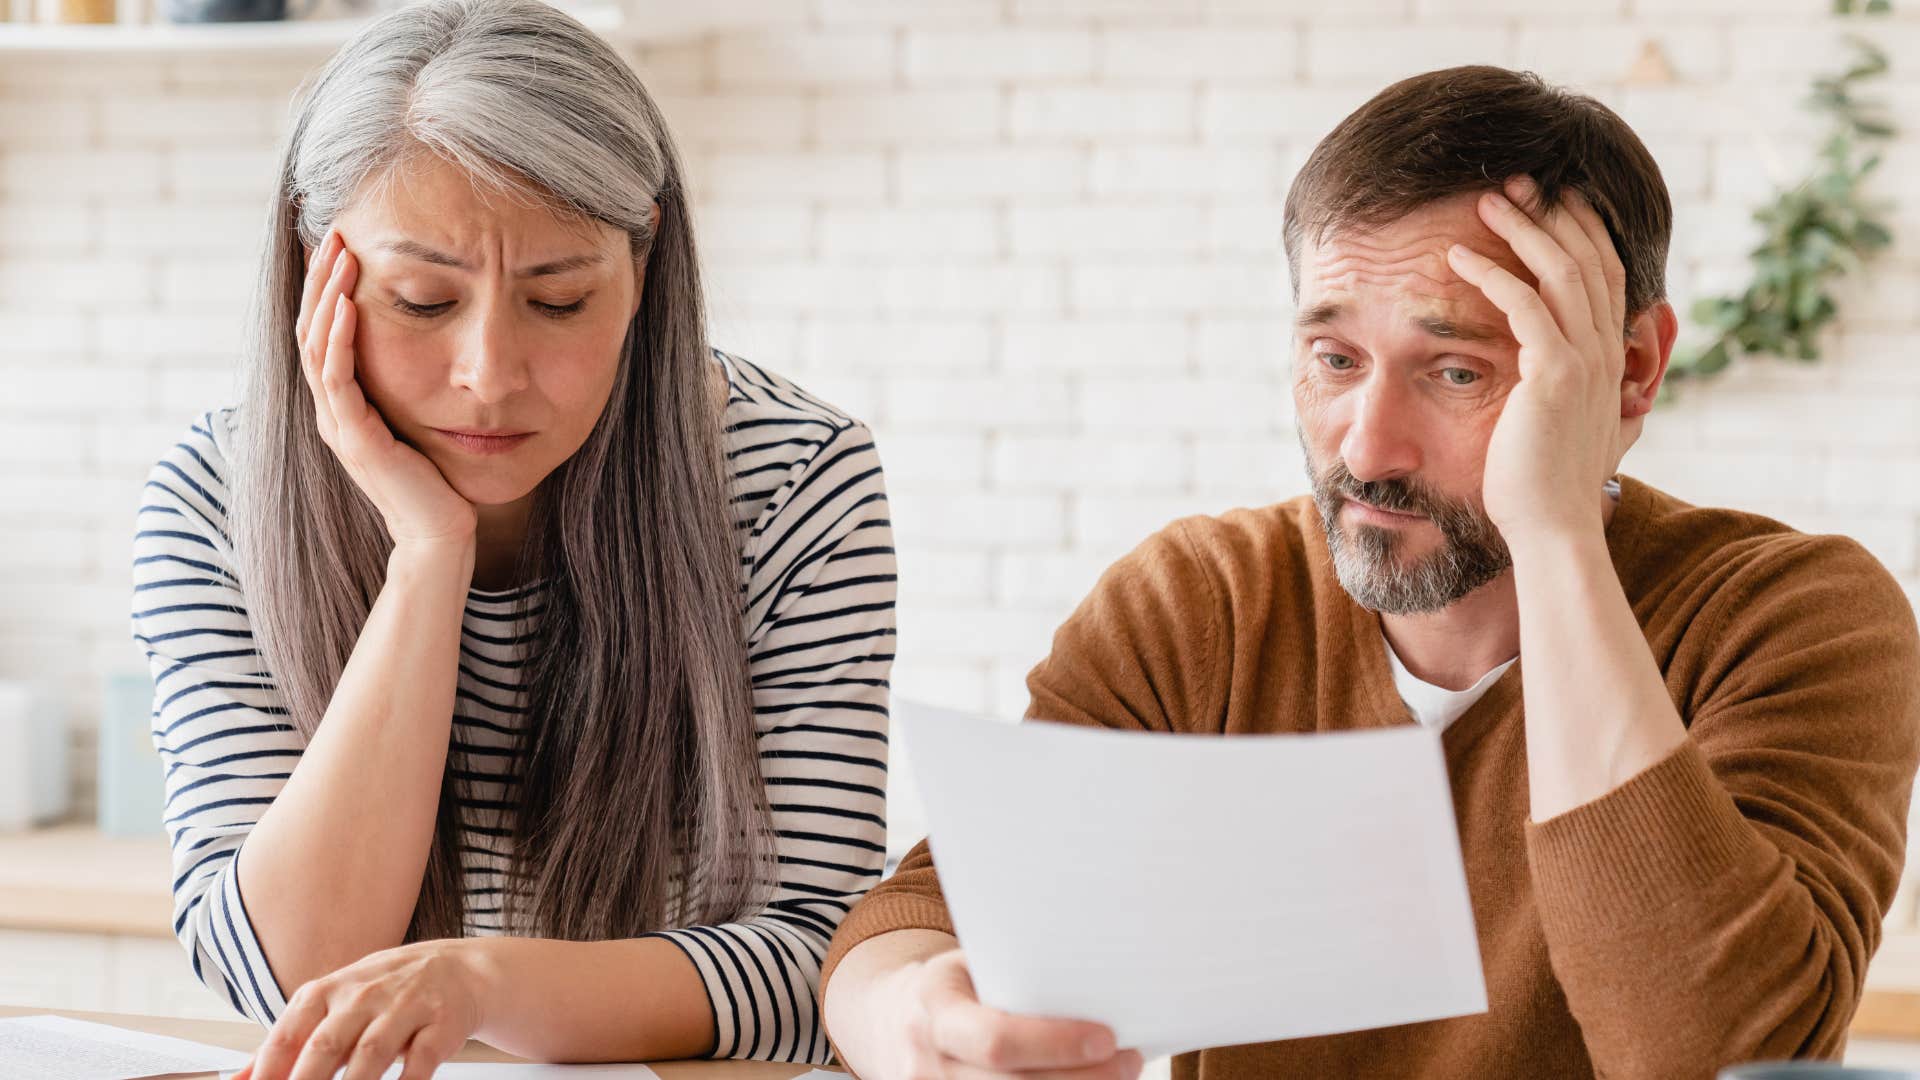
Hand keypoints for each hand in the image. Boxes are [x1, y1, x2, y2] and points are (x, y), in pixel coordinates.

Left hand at [237, 940, 486, 1079]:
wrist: (458, 970)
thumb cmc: (384, 994)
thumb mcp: (333, 1006)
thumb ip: (288, 1043)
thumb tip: (237, 1079)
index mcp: (328, 992)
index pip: (288, 1034)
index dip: (269, 1072)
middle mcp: (364, 996)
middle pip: (325, 1046)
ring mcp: (405, 1008)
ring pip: (371, 1054)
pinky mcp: (441, 1024)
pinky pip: (420, 1061)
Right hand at [299, 229, 477, 546]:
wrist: (441, 534)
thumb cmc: (438, 480)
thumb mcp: (420, 420)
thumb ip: (409, 389)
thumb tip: (431, 345)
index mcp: (343, 406)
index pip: (322, 334)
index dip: (325, 289)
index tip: (340, 246)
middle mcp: (332, 412)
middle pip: (310, 330)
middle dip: (320, 280)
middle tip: (334, 232)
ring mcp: (338, 425)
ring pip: (316, 346)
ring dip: (325, 296)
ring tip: (338, 254)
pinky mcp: (355, 438)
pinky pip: (336, 378)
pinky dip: (339, 337)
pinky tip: (347, 304)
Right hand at [854, 949, 1141, 1079]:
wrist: (901, 1017)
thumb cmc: (960, 983)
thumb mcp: (974, 962)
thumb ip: (1018, 972)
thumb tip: (1101, 977)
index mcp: (935, 1005)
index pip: (995, 1039)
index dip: (1056, 1045)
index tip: (1107, 1038)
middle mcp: (926, 1060)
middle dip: (1081, 1079)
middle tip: (1130, 1059)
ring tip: (1119, 1075)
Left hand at [1445, 176, 1636, 546]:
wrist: (1552, 530)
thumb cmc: (1546, 489)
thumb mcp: (1578, 433)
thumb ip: (1587, 403)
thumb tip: (1594, 394)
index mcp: (1608, 360)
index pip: (1604, 276)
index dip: (1581, 232)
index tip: (1551, 201)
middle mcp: (1604, 352)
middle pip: (1587, 259)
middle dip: (1553, 214)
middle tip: (1517, 182)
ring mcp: (1584, 361)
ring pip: (1560, 271)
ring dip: (1522, 229)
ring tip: (1487, 200)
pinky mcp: (1554, 375)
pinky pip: (1523, 306)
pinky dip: (1492, 275)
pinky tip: (1458, 259)